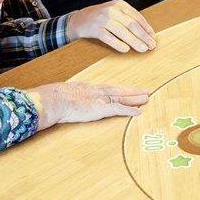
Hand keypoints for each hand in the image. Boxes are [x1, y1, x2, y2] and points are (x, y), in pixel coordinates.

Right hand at [26, 82, 148, 130]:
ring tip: (146, 98)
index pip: (108, 88)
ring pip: (121, 97)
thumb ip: (69, 98)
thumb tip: (65, 103)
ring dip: (135, 98)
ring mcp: (99, 99)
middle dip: (132, 91)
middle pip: (118, 90)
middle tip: (145, 91)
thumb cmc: (54, 99)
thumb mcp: (64, 96)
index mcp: (88, 88)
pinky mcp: (99, 109)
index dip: (119, 89)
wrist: (53, 100)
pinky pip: (118, 109)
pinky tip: (139, 111)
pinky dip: (129, 110)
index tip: (128, 89)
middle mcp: (96, 92)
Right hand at [66, 0, 156, 52]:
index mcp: (119, 4)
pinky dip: (118, 44)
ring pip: (122, 32)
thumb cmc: (100, 18)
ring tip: (143, 49)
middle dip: (143, 36)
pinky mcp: (95, 29)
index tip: (153, 38)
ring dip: (134, 41)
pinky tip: (126, 50)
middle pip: (131, 24)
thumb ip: (128, 19)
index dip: (146, 28)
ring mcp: (102, 19)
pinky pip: (109, 38)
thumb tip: (146, 33)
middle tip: (151, 46)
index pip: (137, 17)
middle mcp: (112, 10)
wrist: (78, 20)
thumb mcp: (114, 12)